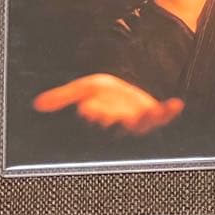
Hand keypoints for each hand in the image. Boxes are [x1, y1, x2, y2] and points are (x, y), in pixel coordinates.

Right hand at [33, 73, 183, 134]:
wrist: (125, 89)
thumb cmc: (103, 93)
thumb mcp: (83, 89)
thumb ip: (63, 97)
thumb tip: (37, 104)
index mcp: (99, 118)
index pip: (93, 119)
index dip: (91, 114)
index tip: (86, 108)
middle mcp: (118, 122)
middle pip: (115, 125)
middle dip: (114, 121)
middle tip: (113, 116)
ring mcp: (137, 120)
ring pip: (138, 124)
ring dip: (143, 120)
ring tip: (148, 113)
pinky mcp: (153, 114)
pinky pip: (163, 116)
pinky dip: (169, 111)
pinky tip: (176, 104)